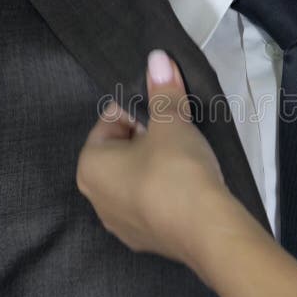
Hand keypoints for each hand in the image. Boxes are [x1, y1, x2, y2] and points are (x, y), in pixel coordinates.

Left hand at [76, 50, 228, 266]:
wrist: (206, 229)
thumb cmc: (177, 170)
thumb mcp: (171, 123)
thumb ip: (162, 91)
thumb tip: (157, 57)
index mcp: (90, 167)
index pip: (108, 123)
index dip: (137, 108)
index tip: (162, 105)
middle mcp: (96, 198)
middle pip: (120, 152)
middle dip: (146, 136)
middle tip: (176, 127)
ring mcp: (121, 224)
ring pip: (135, 180)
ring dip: (155, 164)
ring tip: (184, 154)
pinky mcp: (147, 240)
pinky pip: (151, 203)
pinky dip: (165, 190)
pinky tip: (187, 184)